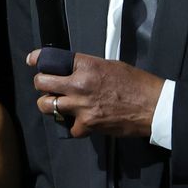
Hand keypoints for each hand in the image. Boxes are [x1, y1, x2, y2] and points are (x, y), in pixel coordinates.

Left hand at [28, 49, 164, 138]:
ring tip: (55, 103)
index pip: (52, 59)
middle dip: (40, 83)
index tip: (32, 61)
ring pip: (46, 105)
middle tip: (45, 85)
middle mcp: (79, 85)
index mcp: (87, 66)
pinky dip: (73, 126)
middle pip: (42, 83)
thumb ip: (89, 68)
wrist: (154, 106)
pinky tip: (79, 121)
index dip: (38, 59)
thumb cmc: (137, 83)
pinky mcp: (87, 125)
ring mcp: (81, 107)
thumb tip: (74, 71)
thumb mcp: (111, 66)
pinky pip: (69, 127)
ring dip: (48, 104)